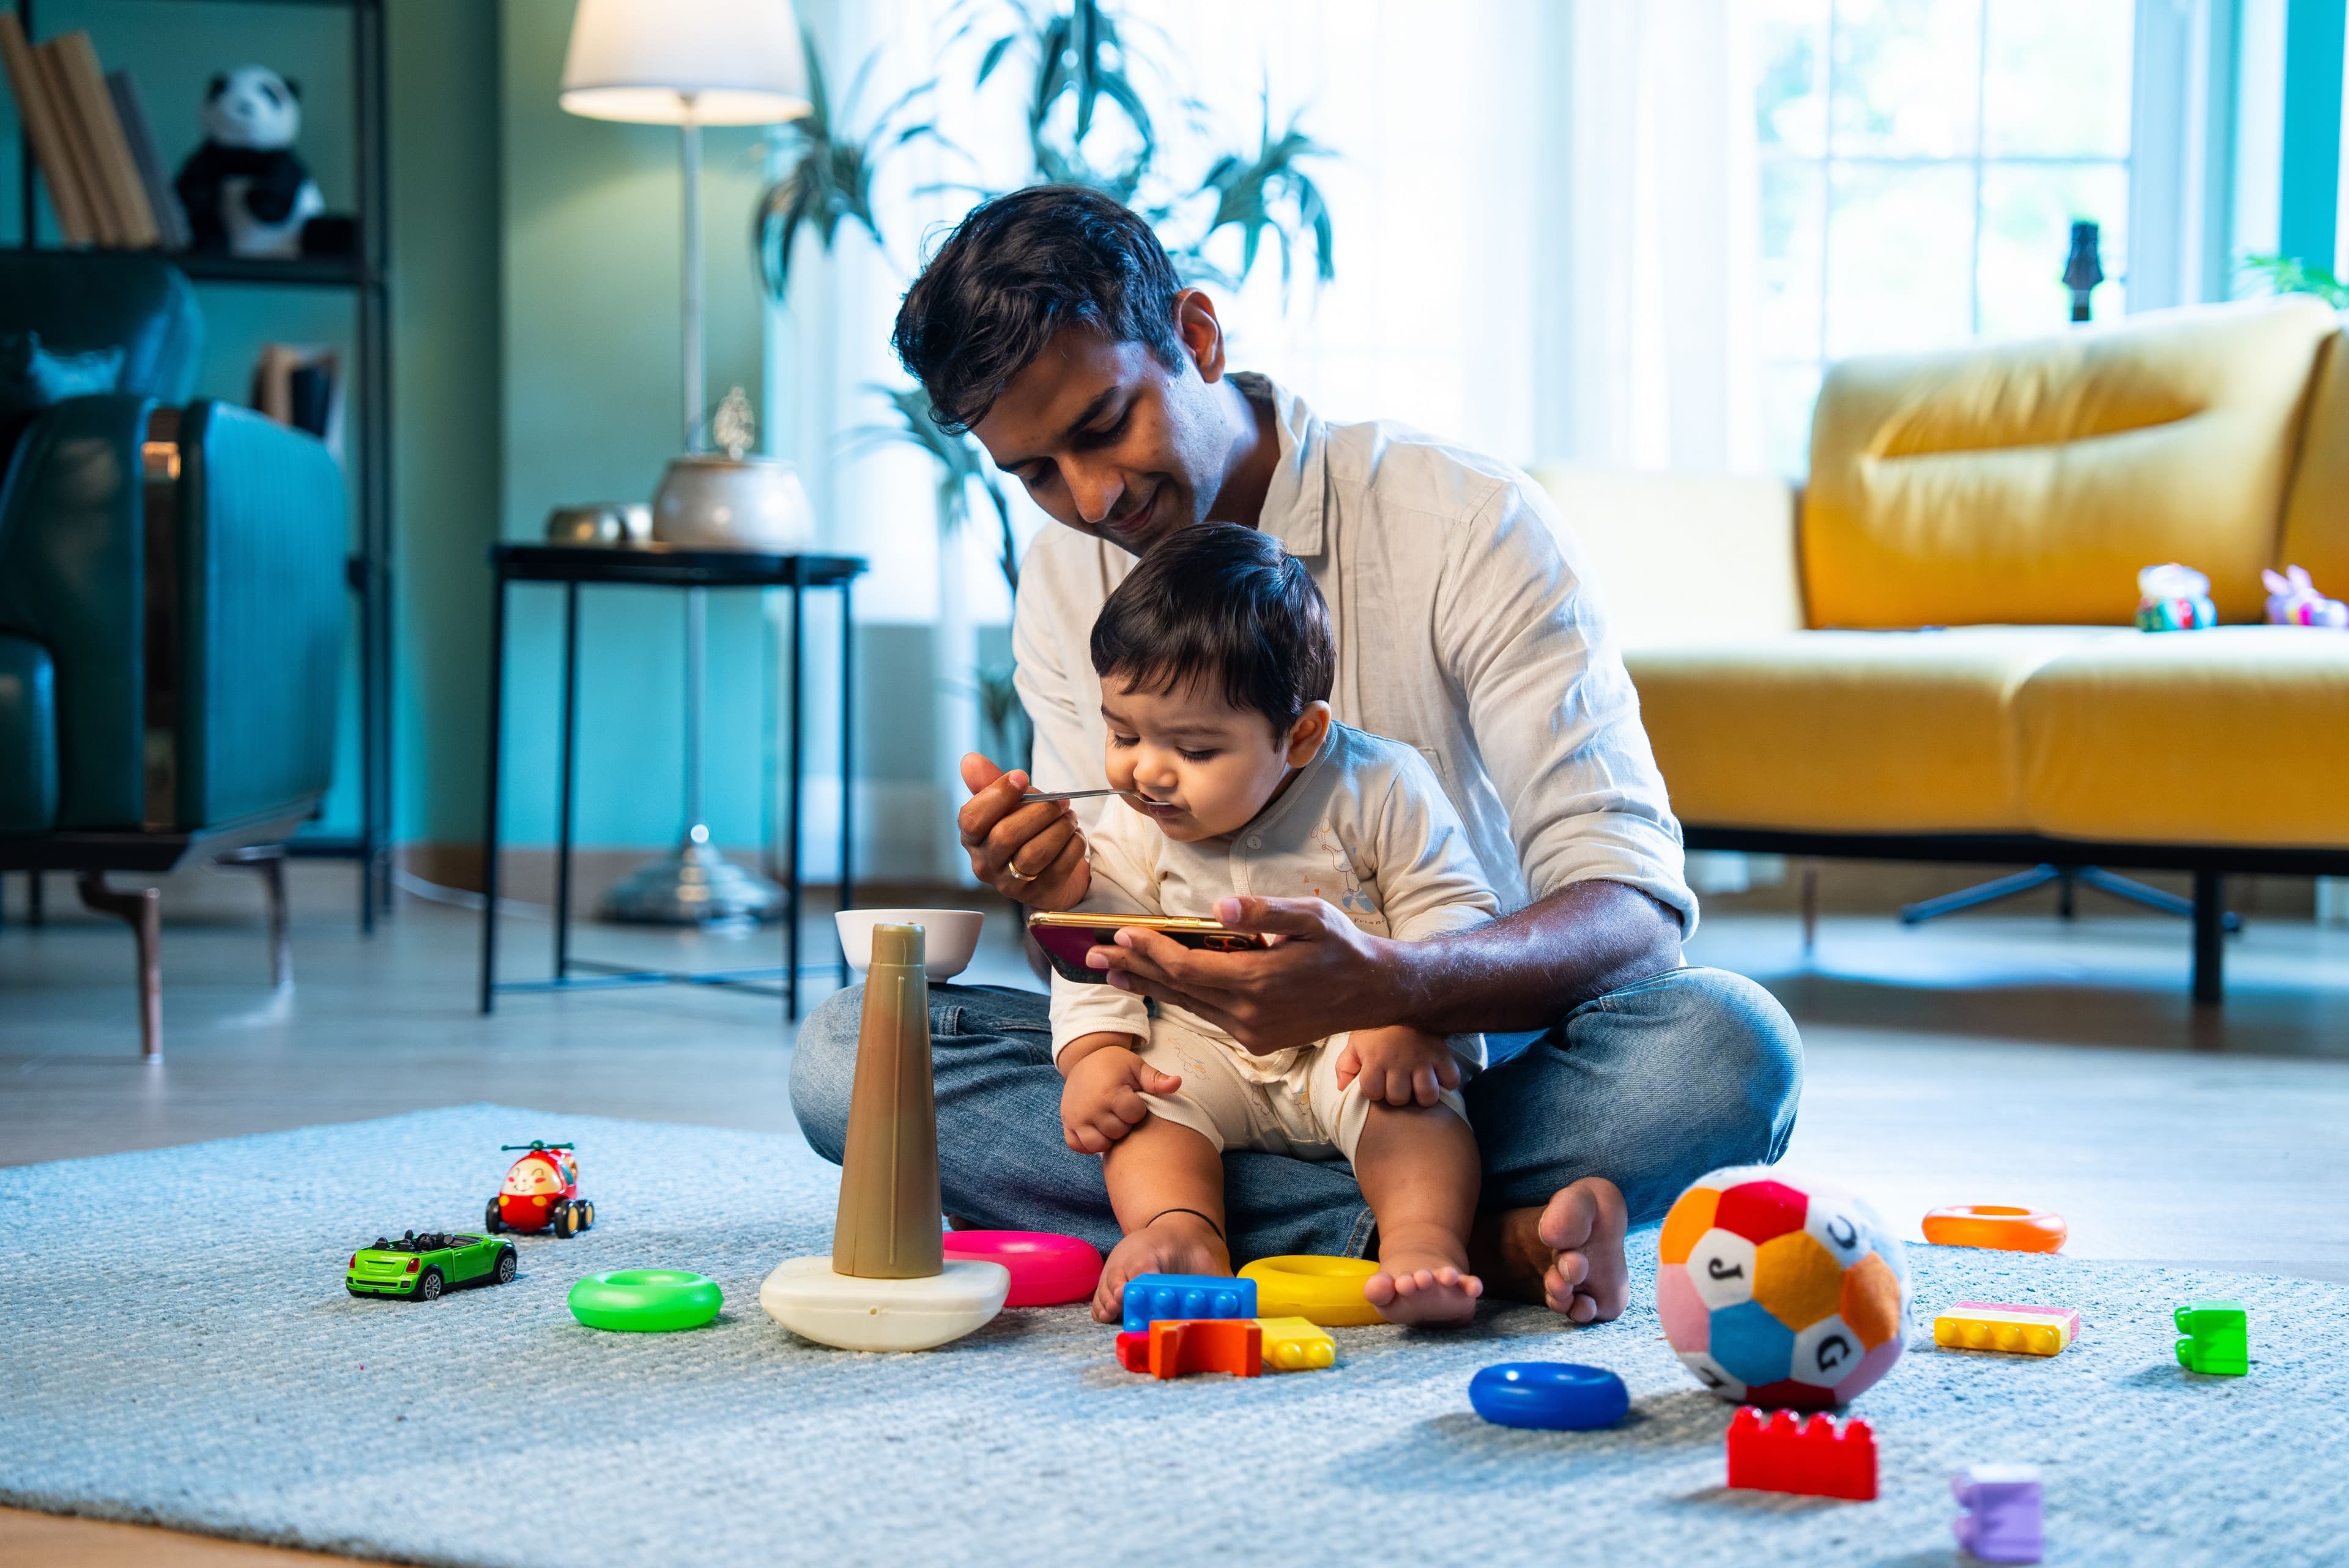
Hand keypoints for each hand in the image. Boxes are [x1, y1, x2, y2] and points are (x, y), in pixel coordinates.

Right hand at [957, 753, 1089, 908]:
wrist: (1050, 871)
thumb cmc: (1024, 831)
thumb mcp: (1006, 805)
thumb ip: (989, 782)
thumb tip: (970, 760)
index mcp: (972, 838)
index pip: (972, 818)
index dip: (997, 795)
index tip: (1022, 776)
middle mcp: (985, 864)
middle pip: (1006, 836)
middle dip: (1038, 812)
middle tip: (1060, 801)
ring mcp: (1010, 884)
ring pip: (1034, 854)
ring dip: (1058, 829)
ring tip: (1069, 817)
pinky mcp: (1038, 894)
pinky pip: (1059, 867)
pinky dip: (1072, 846)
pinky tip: (1075, 835)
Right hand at [1059, 1038, 1179, 1154]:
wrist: (1084, 1058)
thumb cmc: (1115, 1064)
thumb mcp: (1136, 1066)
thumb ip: (1156, 1079)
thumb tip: (1178, 1083)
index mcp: (1110, 1093)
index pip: (1134, 1115)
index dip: (1137, 1109)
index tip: (1133, 1099)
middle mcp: (1091, 1108)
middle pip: (1118, 1132)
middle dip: (1124, 1123)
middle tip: (1120, 1109)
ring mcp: (1076, 1118)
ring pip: (1098, 1145)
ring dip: (1108, 1136)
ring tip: (1110, 1120)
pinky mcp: (1067, 1123)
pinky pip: (1078, 1146)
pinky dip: (1088, 1143)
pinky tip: (1097, 1130)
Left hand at [1086, 895, 1401, 1053]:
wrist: (1375, 992)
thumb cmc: (1343, 946)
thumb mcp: (1311, 916)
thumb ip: (1263, 912)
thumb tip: (1217, 909)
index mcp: (1259, 981)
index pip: (1188, 967)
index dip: (1151, 951)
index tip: (1121, 934)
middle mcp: (1249, 1014)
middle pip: (1178, 990)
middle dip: (1134, 970)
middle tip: (1091, 955)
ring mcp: (1252, 1033)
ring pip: (1188, 1007)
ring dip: (1149, 988)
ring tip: (1112, 973)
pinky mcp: (1256, 1041)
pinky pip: (1207, 1017)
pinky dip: (1179, 999)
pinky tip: (1158, 987)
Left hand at [1336, 1024, 1460, 1106]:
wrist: (1403, 997)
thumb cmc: (1377, 1026)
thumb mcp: (1355, 1043)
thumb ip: (1345, 1067)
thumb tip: (1342, 1089)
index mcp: (1375, 1059)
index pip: (1372, 1092)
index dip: (1373, 1092)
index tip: (1377, 1083)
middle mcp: (1399, 1062)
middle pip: (1399, 1098)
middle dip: (1397, 1095)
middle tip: (1398, 1084)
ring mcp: (1423, 1059)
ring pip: (1427, 1095)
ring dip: (1423, 1095)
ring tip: (1418, 1086)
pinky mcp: (1442, 1054)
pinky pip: (1451, 1080)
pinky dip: (1447, 1082)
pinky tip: (1437, 1076)